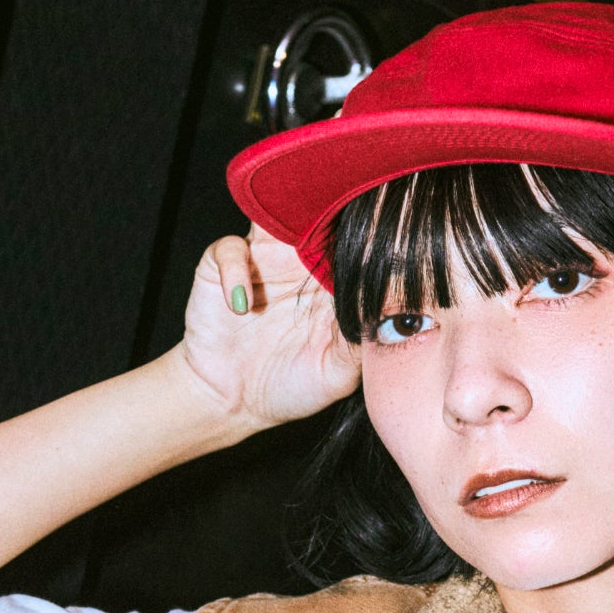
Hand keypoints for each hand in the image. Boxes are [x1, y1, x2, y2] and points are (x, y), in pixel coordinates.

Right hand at [168, 224, 359, 431]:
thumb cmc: (292, 387)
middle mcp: (301, 264)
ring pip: (274, 219)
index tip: (374, 237)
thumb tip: (389, 316)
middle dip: (326, 211)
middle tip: (334, 219)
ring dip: (281, 222)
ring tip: (289, 253)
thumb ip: (361, 344)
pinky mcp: (225, 265)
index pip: (353, 246)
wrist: (235, 401)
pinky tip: (241, 306)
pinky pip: (231, 250)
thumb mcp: (337, 374)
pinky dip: (235, 270)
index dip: (363, 237)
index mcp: (334, 283)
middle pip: (317, 219)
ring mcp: (263, 260)